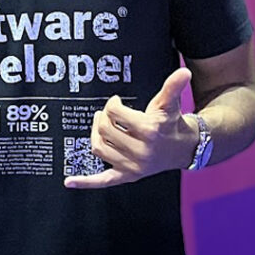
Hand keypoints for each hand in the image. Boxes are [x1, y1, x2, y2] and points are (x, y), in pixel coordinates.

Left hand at [63, 67, 196, 188]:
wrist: (184, 147)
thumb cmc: (171, 122)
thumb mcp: (170, 103)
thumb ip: (173, 86)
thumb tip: (183, 72)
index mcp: (149, 131)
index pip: (114, 113)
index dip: (112, 104)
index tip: (116, 102)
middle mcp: (140, 150)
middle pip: (104, 129)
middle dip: (103, 117)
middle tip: (108, 113)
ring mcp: (133, 166)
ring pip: (99, 148)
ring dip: (95, 134)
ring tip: (101, 125)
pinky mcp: (127, 176)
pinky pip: (103, 180)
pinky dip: (86, 182)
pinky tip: (70, 181)